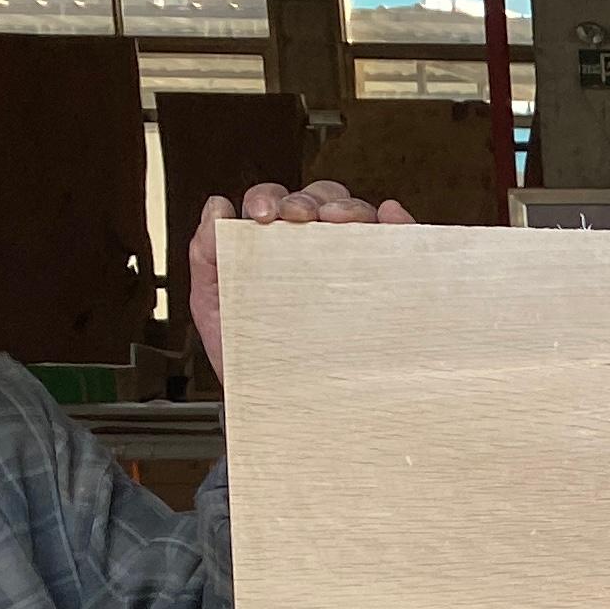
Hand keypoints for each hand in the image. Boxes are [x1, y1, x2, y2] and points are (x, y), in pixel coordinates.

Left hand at [190, 178, 416, 381]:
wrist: (281, 410)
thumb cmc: (250, 361)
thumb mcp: (214, 307)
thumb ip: (206, 256)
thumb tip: (217, 205)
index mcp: (277, 249)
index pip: (278, 204)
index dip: (269, 198)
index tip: (261, 216)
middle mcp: (317, 252)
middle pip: (322, 200)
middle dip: (309, 199)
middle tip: (296, 217)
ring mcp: (354, 269)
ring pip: (360, 216)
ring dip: (348, 207)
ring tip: (337, 220)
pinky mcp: (388, 290)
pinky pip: (403, 249)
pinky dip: (402, 223)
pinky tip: (391, 215)